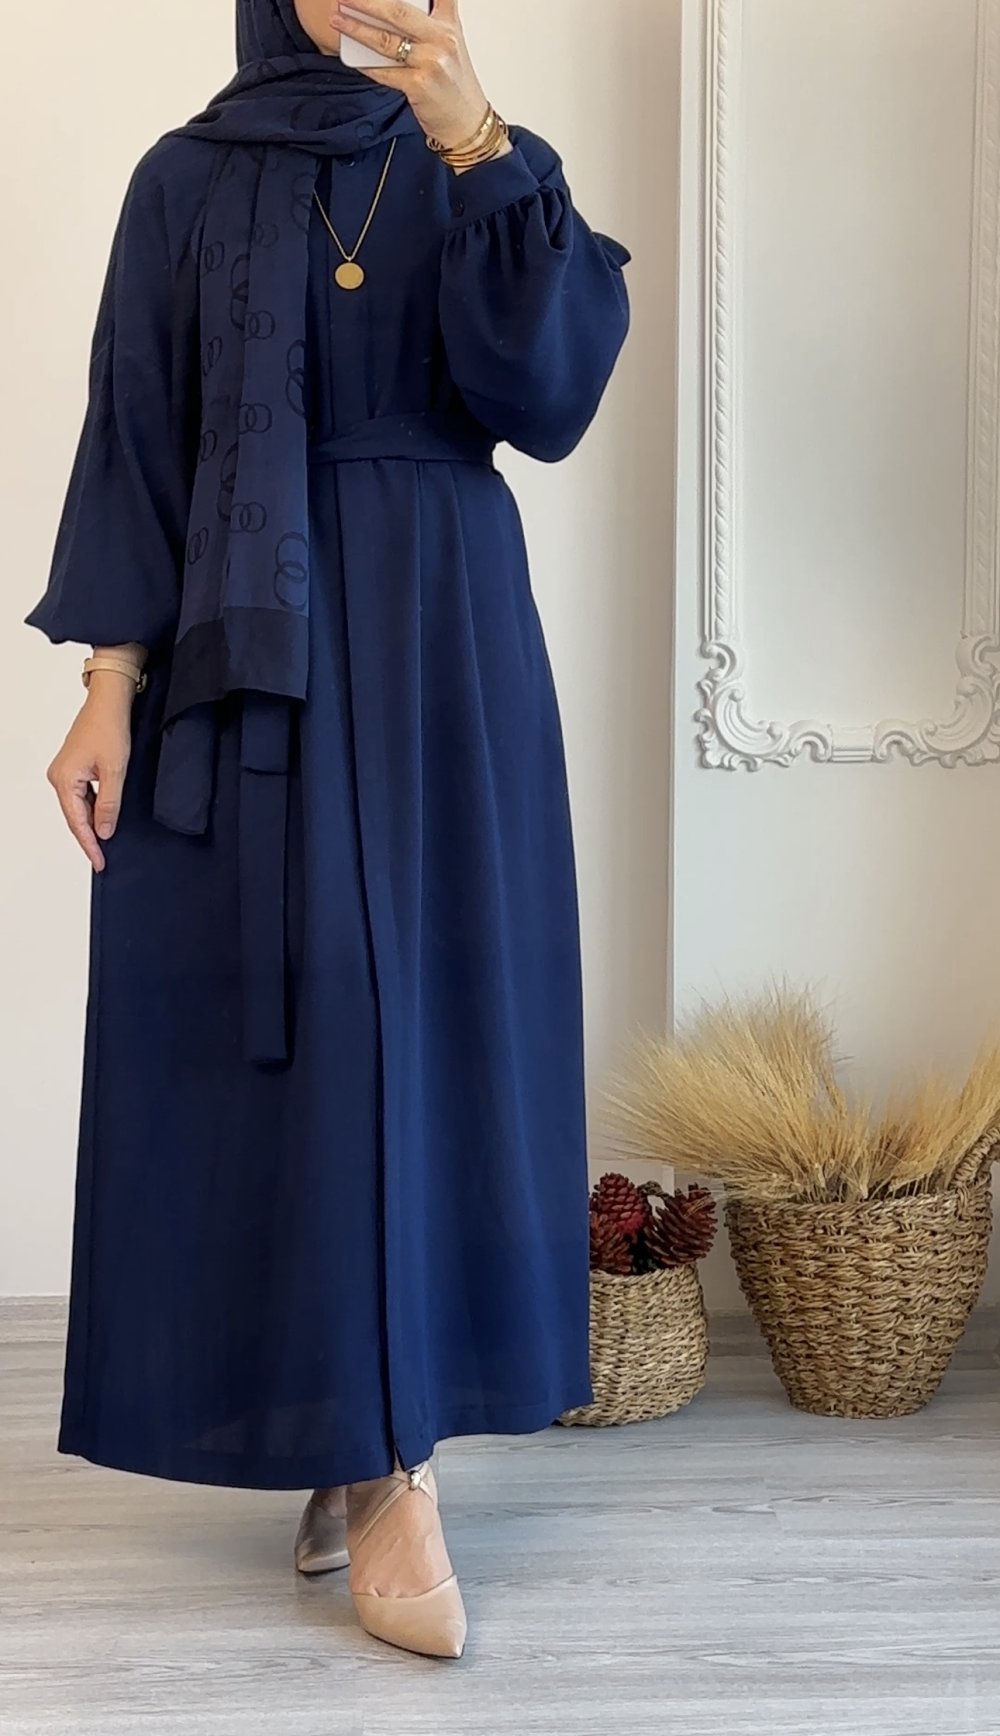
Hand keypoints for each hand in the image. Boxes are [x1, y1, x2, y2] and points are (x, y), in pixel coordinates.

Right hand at [47, 679, 133, 872]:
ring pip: (79, 806)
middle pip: (74, 817)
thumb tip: (104, 831)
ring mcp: (65, 772)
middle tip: (103, 859)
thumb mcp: (114, 771)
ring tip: (106, 844)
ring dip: (92, 823)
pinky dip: (93, 808)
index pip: (77, 822)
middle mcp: (59, 777)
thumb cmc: (109, 728)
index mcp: (64, 780)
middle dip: (89, 838)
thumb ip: (109, 804)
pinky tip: (105, 818)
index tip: (100, 862)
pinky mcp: (74, 767)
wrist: (109, 702)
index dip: (90, 845)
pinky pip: (82, 795)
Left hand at [331, 1, 509, 159]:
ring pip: (385, 40)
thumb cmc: (454, 85)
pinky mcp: (418, 85)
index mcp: (449, 23)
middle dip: (366, 1)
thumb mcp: (450, 45)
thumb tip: (388, 12)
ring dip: (356, 29)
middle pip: (397, 10)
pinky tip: (352, 56)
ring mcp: (430, 61)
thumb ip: (429, 23)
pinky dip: (365, 64)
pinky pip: (384, 71)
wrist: (467, 122)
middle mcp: (442, 38)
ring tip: (338, 19)